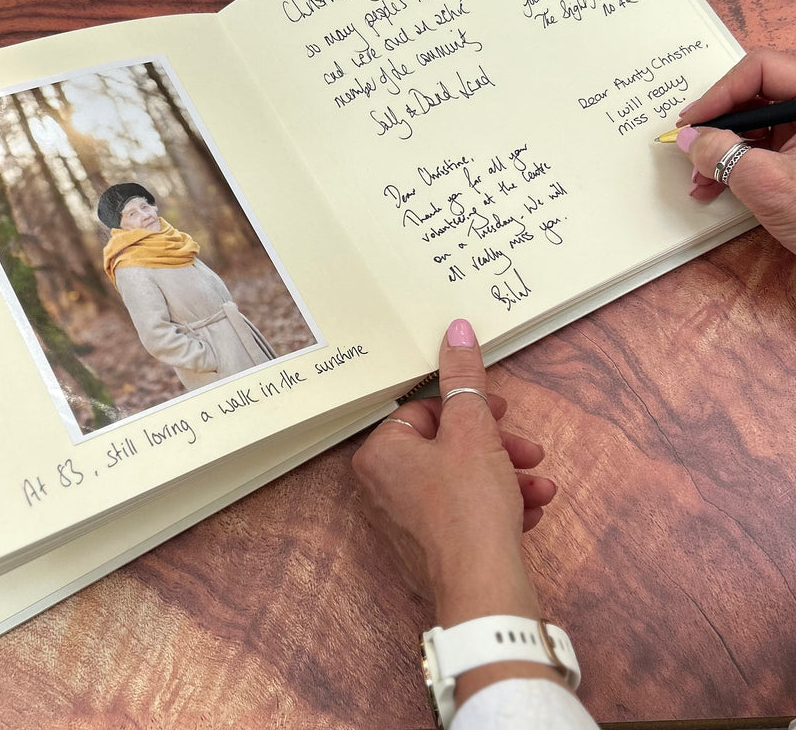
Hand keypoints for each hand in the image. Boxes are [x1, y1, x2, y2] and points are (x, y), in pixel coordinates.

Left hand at [352, 318, 555, 628]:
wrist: (484, 590)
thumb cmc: (470, 509)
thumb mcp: (474, 429)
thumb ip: (464, 377)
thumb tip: (456, 331)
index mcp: (381, 453)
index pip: (423, 410)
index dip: (469, 408)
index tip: (500, 410)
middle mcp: (383, 486)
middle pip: (447, 446)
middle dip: (496, 446)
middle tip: (527, 450)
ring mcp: (404, 521)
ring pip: (462, 480)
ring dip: (506, 476)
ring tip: (539, 486)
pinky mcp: (429, 548)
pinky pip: (464, 513)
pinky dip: (498, 506)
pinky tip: (531, 511)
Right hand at [674, 48, 795, 252]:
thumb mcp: (765, 183)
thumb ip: (720, 154)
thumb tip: (690, 138)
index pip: (762, 69)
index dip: (720, 92)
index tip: (693, 120)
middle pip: (758, 93)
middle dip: (718, 124)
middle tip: (692, 144)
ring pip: (759, 121)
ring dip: (724, 147)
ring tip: (701, 177)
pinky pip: (769, 143)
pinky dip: (739, 161)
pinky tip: (716, 184)